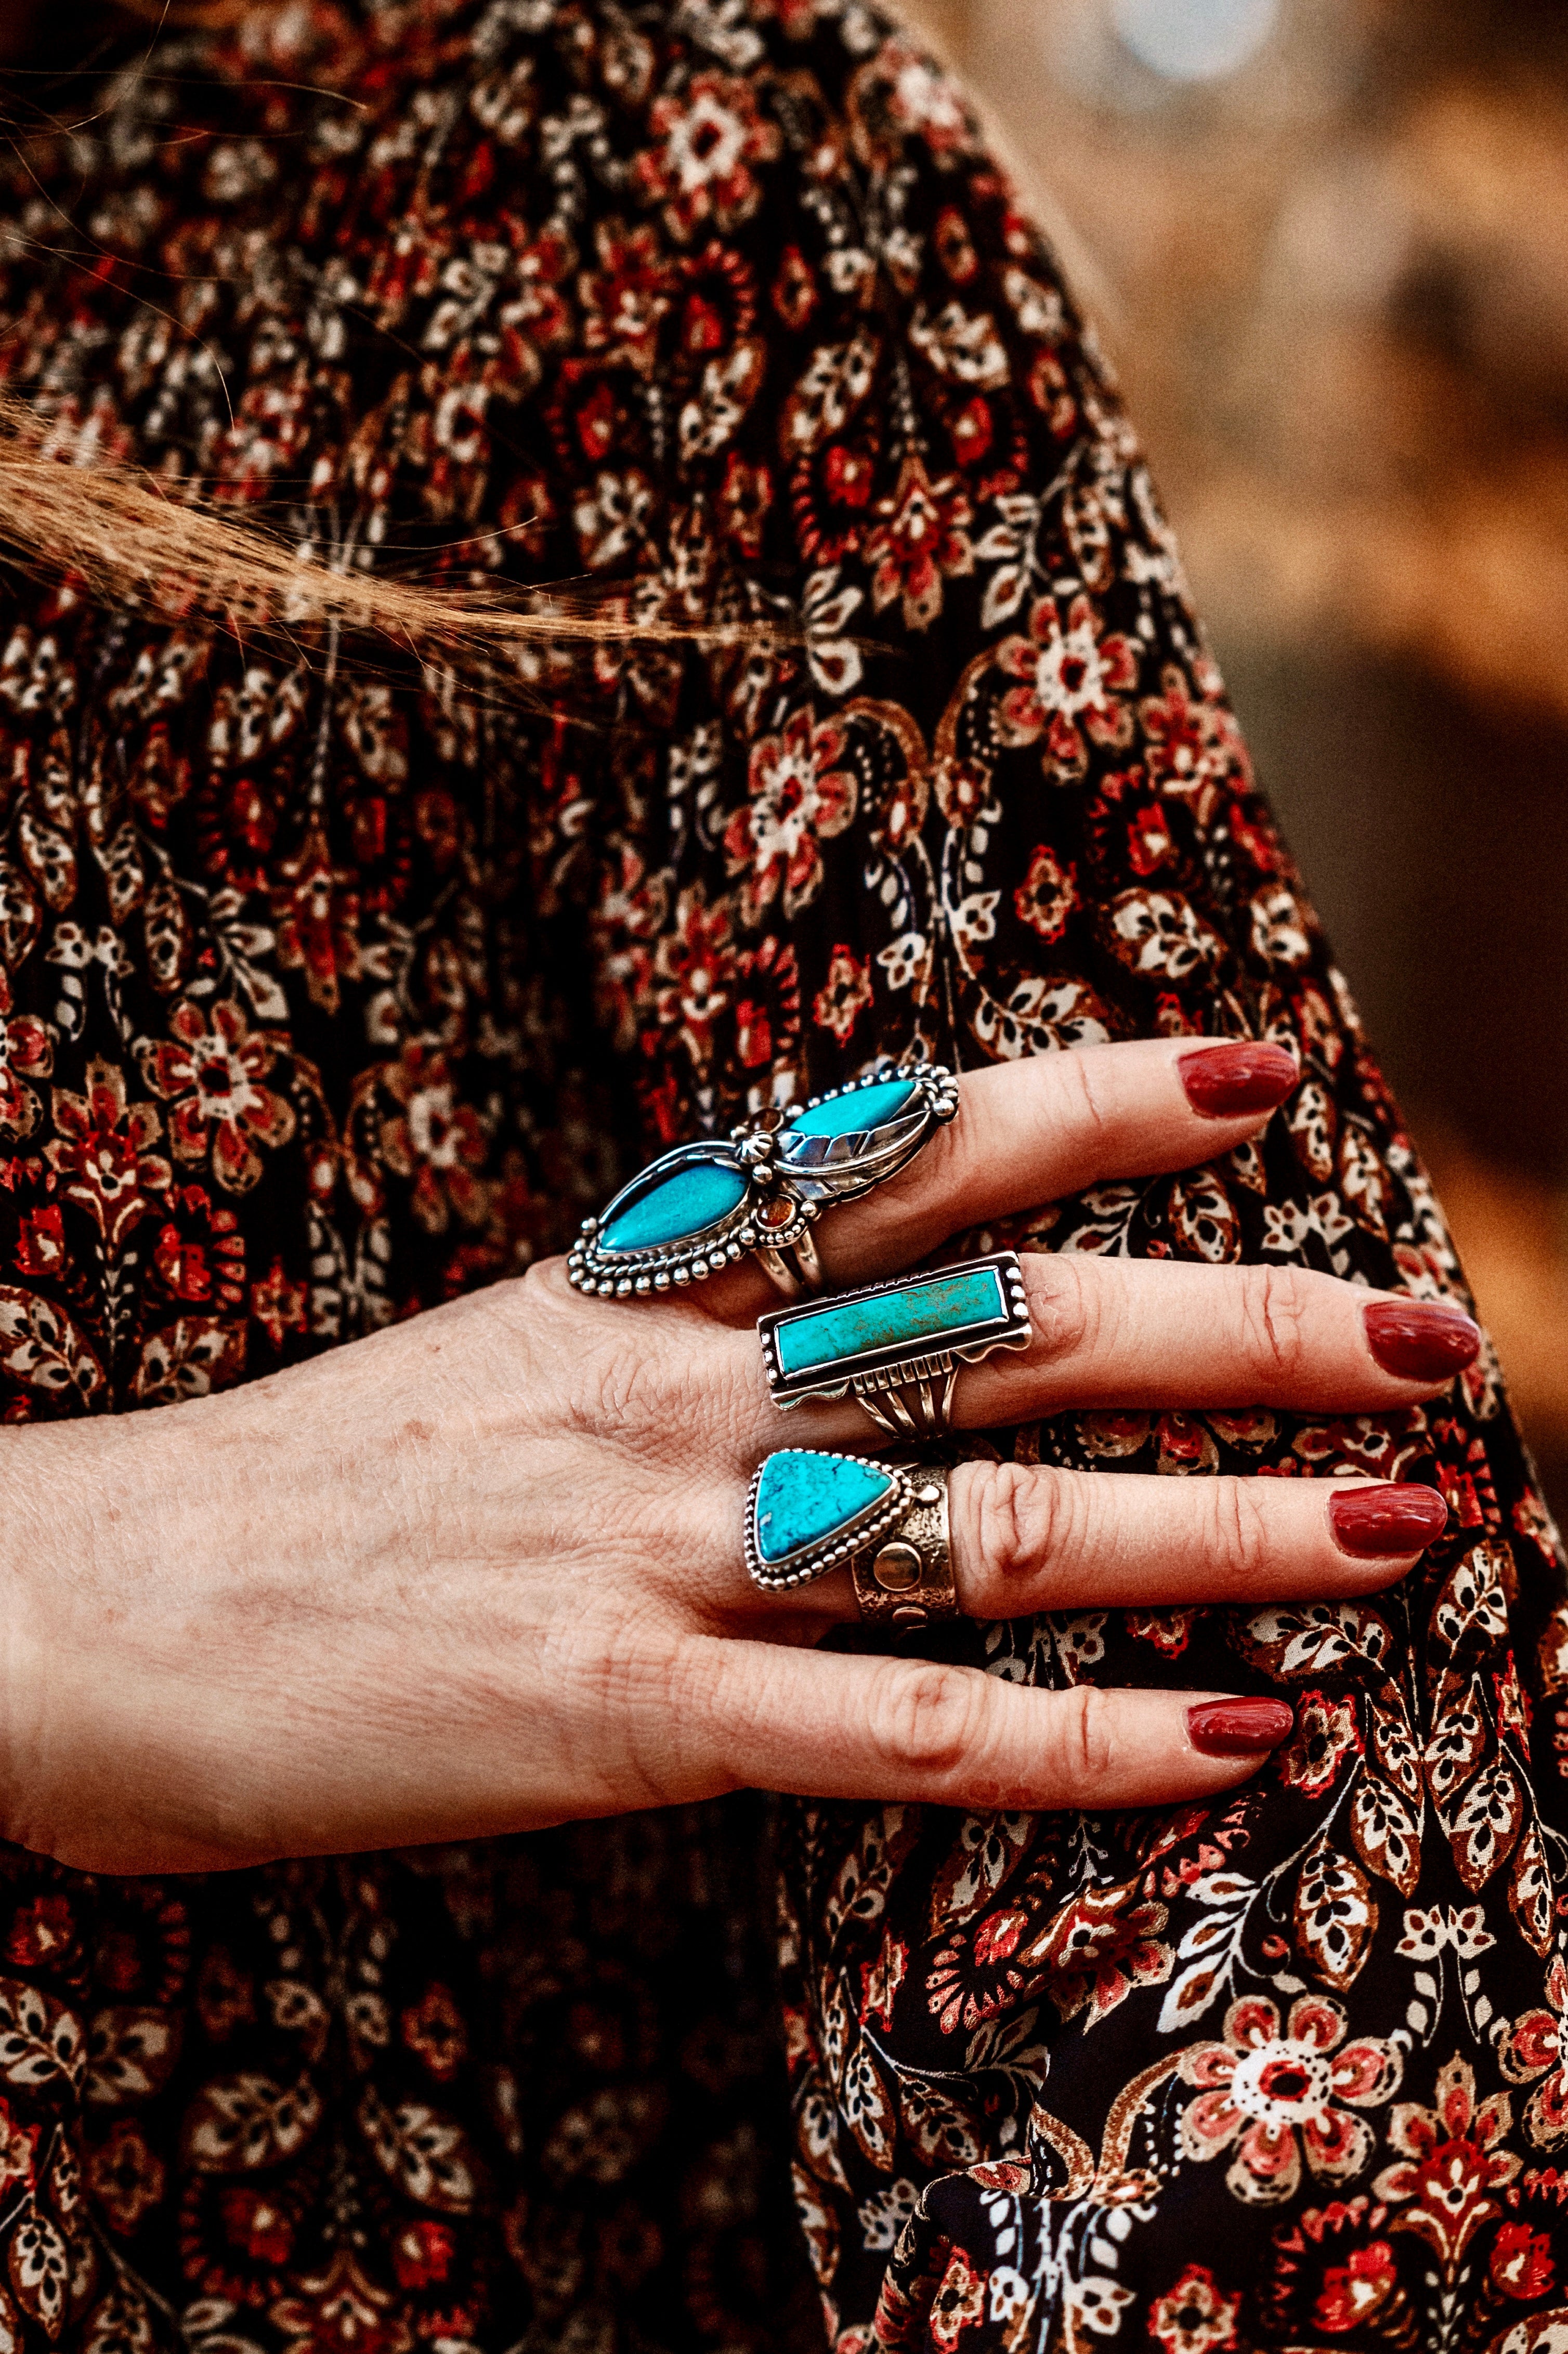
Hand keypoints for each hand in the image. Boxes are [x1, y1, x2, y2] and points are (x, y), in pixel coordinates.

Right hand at [0, 1038, 1471, 1872]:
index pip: (907, 1156)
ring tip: (1406, 1526)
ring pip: (1000, 1526)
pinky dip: (1080, 1747)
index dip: (1096, 1100)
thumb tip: (839, 1319)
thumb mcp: (498, 1352)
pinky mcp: (616, 1722)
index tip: (1260, 1076)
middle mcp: (677, 1393)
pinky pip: (900, 1737)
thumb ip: (677, 1332)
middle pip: (1016, 1327)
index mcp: (639, 1284)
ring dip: (1223, 1529)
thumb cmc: (291, 1485)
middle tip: (1433, 1329)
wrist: (62, 1608)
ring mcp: (655, 1552)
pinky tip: (1232, 1742)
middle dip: (1243, 1326)